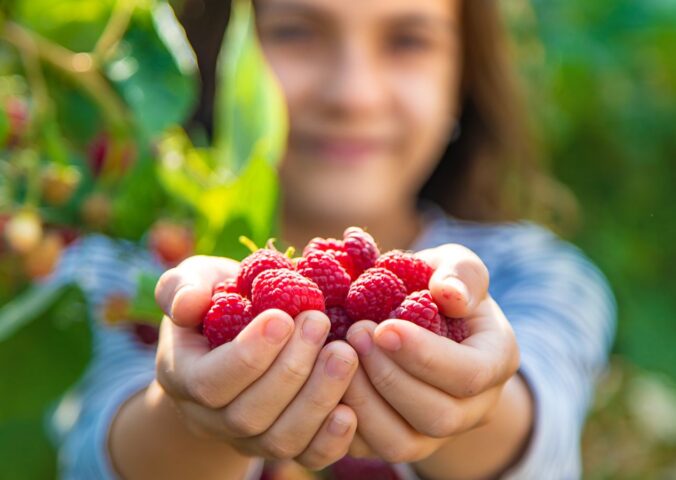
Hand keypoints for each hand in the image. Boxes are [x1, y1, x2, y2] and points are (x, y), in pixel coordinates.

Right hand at [153, 256, 359, 469]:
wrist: (239, 333)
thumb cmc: (218, 298)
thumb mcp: (196, 281)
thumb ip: (183, 288)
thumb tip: (188, 304)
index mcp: (184, 376)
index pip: (211, 382)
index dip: (248, 355)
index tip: (283, 316)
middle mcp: (212, 418)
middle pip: (248, 415)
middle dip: (290, 370)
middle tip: (319, 322)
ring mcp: (249, 438)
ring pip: (280, 440)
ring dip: (317, 399)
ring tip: (345, 354)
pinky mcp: (286, 444)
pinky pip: (307, 456)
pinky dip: (331, 440)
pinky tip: (351, 409)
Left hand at [343, 244, 519, 462]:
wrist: (419, 320)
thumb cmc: (437, 288)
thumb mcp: (455, 266)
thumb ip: (460, 272)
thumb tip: (449, 294)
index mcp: (495, 361)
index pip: (470, 375)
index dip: (425, 356)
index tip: (384, 327)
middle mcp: (472, 408)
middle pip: (438, 416)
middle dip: (389, 377)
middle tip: (355, 334)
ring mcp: (434, 434)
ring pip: (402, 445)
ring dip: (364, 401)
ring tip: (337, 356)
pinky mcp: (396, 442)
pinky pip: (369, 450)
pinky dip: (342, 420)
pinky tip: (325, 380)